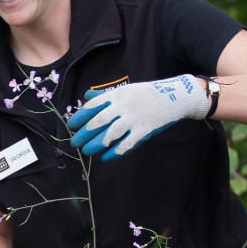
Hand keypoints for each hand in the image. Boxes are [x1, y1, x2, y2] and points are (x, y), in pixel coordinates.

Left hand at [67, 74, 208, 160]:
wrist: (175, 97)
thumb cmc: (145, 94)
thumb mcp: (124, 90)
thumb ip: (104, 94)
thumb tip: (86, 95)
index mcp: (116, 95)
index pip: (93, 106)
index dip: (80, 116)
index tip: (71, 125)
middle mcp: (123, 106)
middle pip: (98, 121)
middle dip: (84, 134)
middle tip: (74, 143)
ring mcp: (134, 119)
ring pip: (111, 134)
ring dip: (96, 144)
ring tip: (87, 151)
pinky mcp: (145, 130)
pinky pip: (127, 144)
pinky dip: (115, 152)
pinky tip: (105, 158)